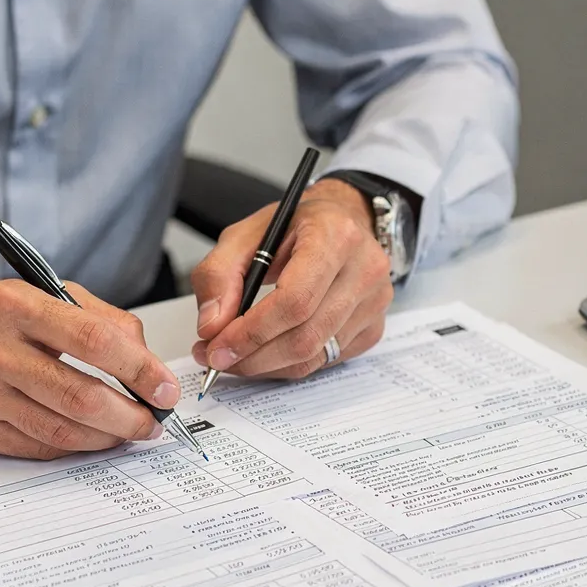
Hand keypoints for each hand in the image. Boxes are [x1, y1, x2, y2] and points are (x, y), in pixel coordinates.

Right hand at [0, 279, 180, 459]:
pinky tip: (91, 439)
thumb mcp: (40, 293)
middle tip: (155, 421)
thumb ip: (97, 319)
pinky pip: (35, 448)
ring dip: (106, 437)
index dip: (139, 370)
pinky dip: (73, 447)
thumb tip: (145, 361)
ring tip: (129, 431)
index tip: (165, 387)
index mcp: (13, 305)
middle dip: (129, 415)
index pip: (93, 341)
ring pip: (59, 430)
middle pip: (79, 396)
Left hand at [192, 178, 392, 379]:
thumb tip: (211, 327)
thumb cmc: (297, 225)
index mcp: (334, 236)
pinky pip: (326, 361)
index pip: (295, 300)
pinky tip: (267, 352)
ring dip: (267, 366)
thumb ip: (218, 275)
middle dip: (253, 356)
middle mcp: (365, 269)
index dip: (252, 332)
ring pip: (315, 356)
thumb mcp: (245, 234)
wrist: (343, 220)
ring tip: (235, 356)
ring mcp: (375, 302)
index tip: (217, 347)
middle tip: (217, 358)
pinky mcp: (374, 327)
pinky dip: (289, 365)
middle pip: (306, 336)